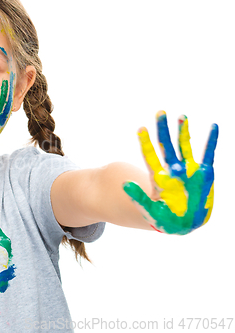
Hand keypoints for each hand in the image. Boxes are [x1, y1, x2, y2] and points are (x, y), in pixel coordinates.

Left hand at [123, 111, 217, 234]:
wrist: (185, 225)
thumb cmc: (164, 219)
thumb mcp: (148, 210)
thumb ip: (138, 198)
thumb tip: (123, 184)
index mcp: (159, 177)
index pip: (150, 156)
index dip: (145, 142)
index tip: (140, 128)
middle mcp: (172, 170)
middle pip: (166, 145)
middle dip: (163, 129)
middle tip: (159, 112)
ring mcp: (189, 170)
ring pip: (185, 146)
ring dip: (183, 131)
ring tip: (181, 116)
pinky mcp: (204, 174)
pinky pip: (208, 154)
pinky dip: (211, 141)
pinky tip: (213, 126)